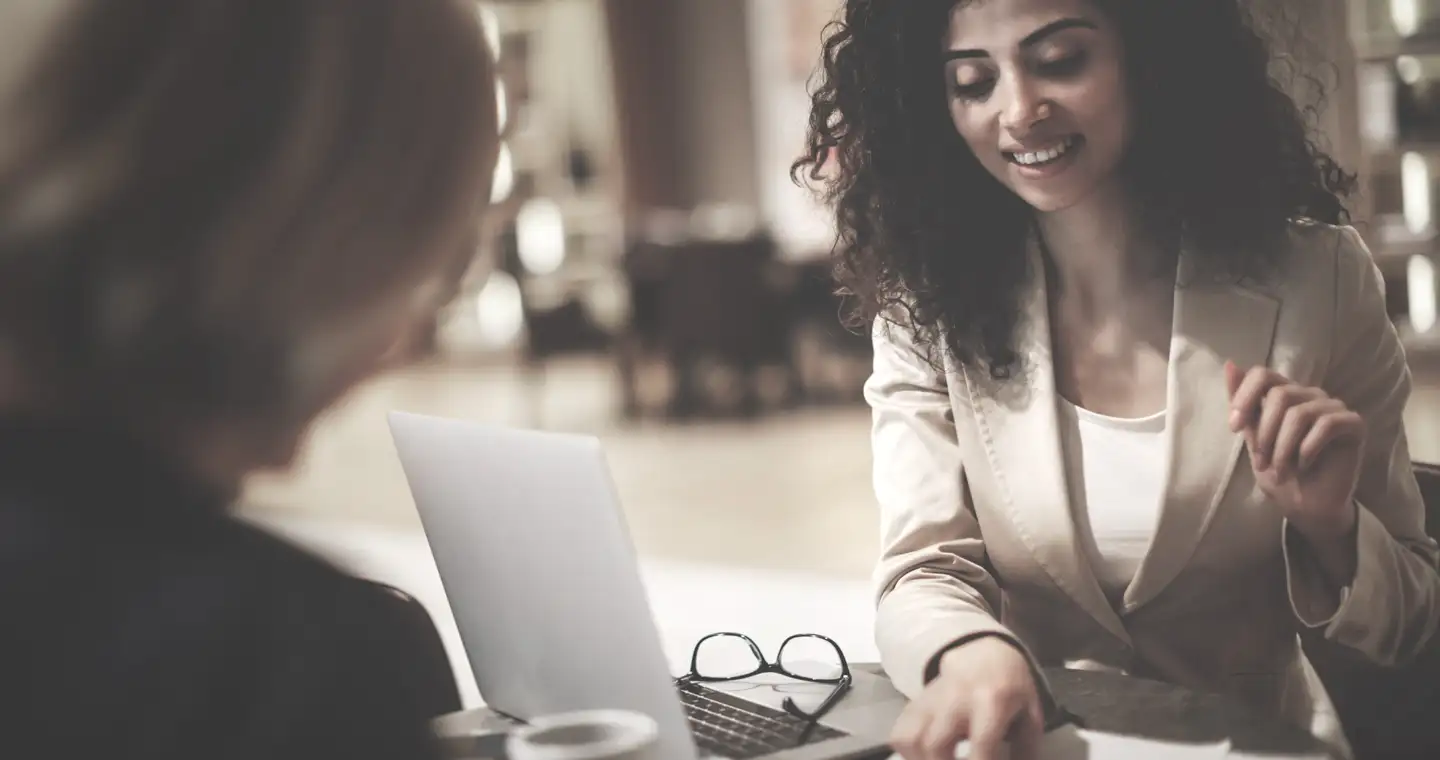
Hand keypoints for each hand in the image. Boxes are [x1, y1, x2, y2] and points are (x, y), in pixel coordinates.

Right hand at [890, 637, 1042, 759]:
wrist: (983, 654)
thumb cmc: (1010, 688)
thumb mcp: (1030, 714)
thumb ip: (1027, 748)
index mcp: (992, 700)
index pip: (981, 743)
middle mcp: (956, 699)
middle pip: (935, 745)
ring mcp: (930, 700)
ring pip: (910, 739)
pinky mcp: (914, 703)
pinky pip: (899, 734)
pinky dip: (909, 752)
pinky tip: (926, 757)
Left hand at [1225, 361, 1362, 544]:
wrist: (1305, 505)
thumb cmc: (1279, 472)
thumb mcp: (1253, 438)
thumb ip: (1244, 406)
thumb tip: (1231, 364)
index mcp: (1284, 394)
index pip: (1262, 374)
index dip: (1244, 397)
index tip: (1234, 428)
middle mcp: (1309, 395)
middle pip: (1279, 395)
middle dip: (1264, 434)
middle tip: (1261, 462)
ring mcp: (1333, 407)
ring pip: (1299, 414)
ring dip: (1283, 449)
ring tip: (1280, 471)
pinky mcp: (1354, 424)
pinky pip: (1325, 426)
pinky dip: (1307, 450)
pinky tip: (1304, 466)